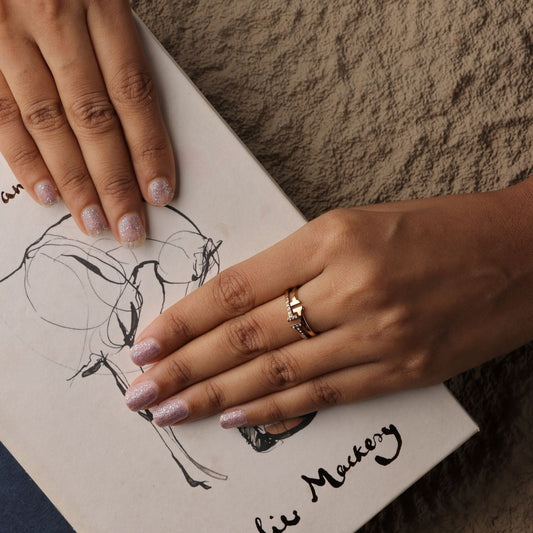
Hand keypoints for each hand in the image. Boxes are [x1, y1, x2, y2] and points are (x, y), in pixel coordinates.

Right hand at [0, 0, 174, 245]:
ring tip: (94, 222)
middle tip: (129, 228)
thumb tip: (138, 123)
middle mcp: (52, 16)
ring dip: (72, 181)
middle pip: (92, 118)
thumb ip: (118, 45)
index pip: (132, 92)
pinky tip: (45, 192)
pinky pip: (0, 111)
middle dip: (114, 181)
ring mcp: (5, 32)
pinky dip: (23, 156)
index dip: (149, 148)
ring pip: (47, 122)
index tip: (161, 193)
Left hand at [124, 184, 532, 426]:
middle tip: (139, 390)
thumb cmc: (434, 228)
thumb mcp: (354, 225)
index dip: (185, 318)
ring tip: (170, 411)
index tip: (146, 341)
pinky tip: (235, 418)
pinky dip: (273, 410)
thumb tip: (238, 306)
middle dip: (184, 366)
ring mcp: (377, 334)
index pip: (237, 288)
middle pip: (245, 337)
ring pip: (276, 374)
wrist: (518, 253)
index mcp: (332, 237)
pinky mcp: (401, 369)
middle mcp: (349, 287)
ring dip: (215, 397)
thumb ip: (296, 264)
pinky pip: (322, 395)